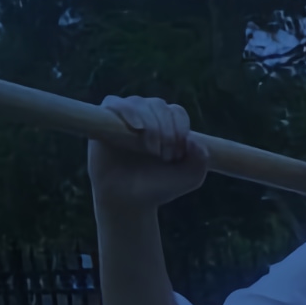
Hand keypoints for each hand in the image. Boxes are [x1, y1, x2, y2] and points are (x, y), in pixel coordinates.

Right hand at [88, 95, 210, 209]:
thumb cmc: (158, 187)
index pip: (176, 112)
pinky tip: (136, 127)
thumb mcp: (189, 178)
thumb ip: (201, 159)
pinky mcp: (104, 122)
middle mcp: (146, 117)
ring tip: (151, 148)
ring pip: (138, 103)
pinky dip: (126, 111)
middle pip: (159, 105)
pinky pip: (113, 103)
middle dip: (166, 129)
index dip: (180, 128)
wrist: (129, 201)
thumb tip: (194, 139)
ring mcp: (124, 118)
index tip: (177, 154)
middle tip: (164, 156)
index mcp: (168, 125)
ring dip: (149, 122)